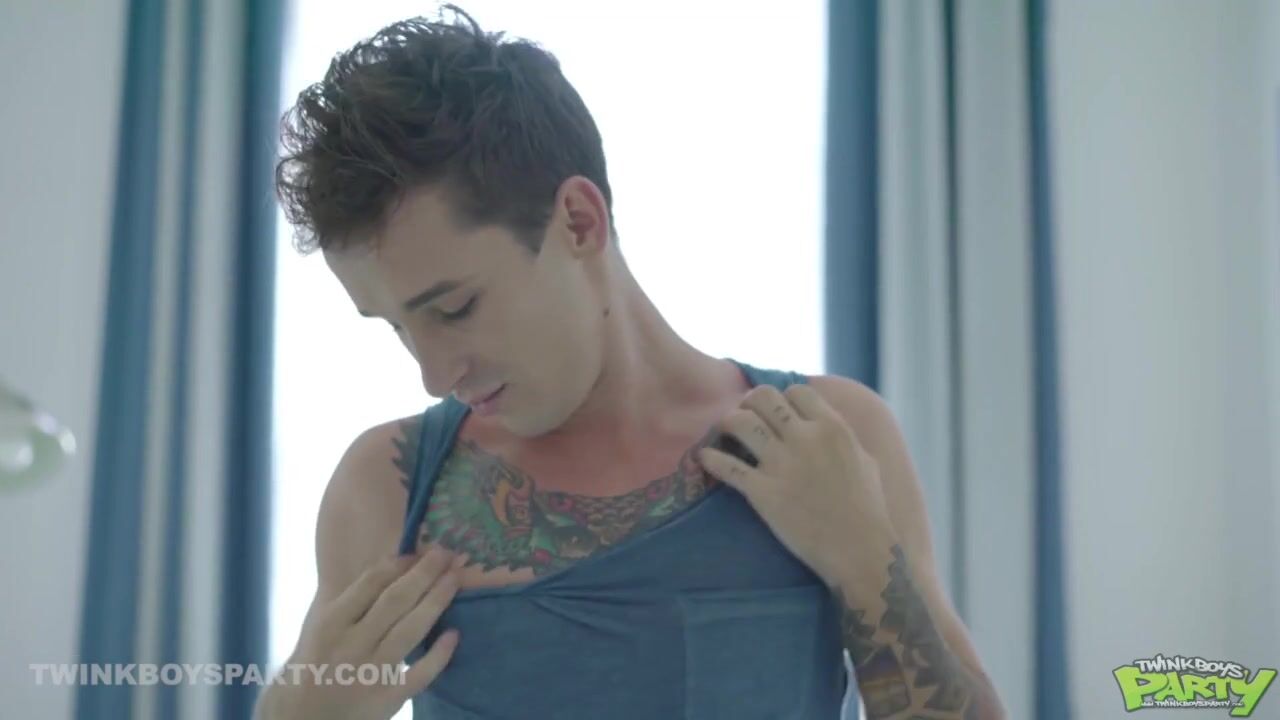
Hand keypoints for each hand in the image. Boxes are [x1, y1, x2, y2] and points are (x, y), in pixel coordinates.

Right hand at [266, 546, 463, 719]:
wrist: (301, 718)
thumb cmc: (311, 664)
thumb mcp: (317, 627)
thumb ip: (347, 599)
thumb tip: (387, 563)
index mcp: (330, 623)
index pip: (370, 584)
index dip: (399, 564)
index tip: (418, 551)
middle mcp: (350, 645)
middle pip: (395, 601)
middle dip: (424, 573)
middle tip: (446, 553)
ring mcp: (370, 673)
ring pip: (410, 631)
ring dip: (436, 601)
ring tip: (455, 578)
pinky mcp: (387, 699)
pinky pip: (419, 674)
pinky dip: (438, 655)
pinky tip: (454, 634)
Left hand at [696, 383, 894, 587]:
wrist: (859, 551)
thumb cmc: (869, 510)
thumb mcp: (866, 461)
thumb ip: (844, 438)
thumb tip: (829, 425)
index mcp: (833, 428)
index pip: (797, 391)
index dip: (785, 399)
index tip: (779, 413)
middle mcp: (804, 439)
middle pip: (764, 397)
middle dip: (751, 403)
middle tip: (747, 416)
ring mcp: (781, 465)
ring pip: (740, 422)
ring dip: (729, 423)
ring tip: (725, 433)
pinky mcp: (762, 492)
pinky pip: (726, 466)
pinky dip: (711, 459)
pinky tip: (705, 458)